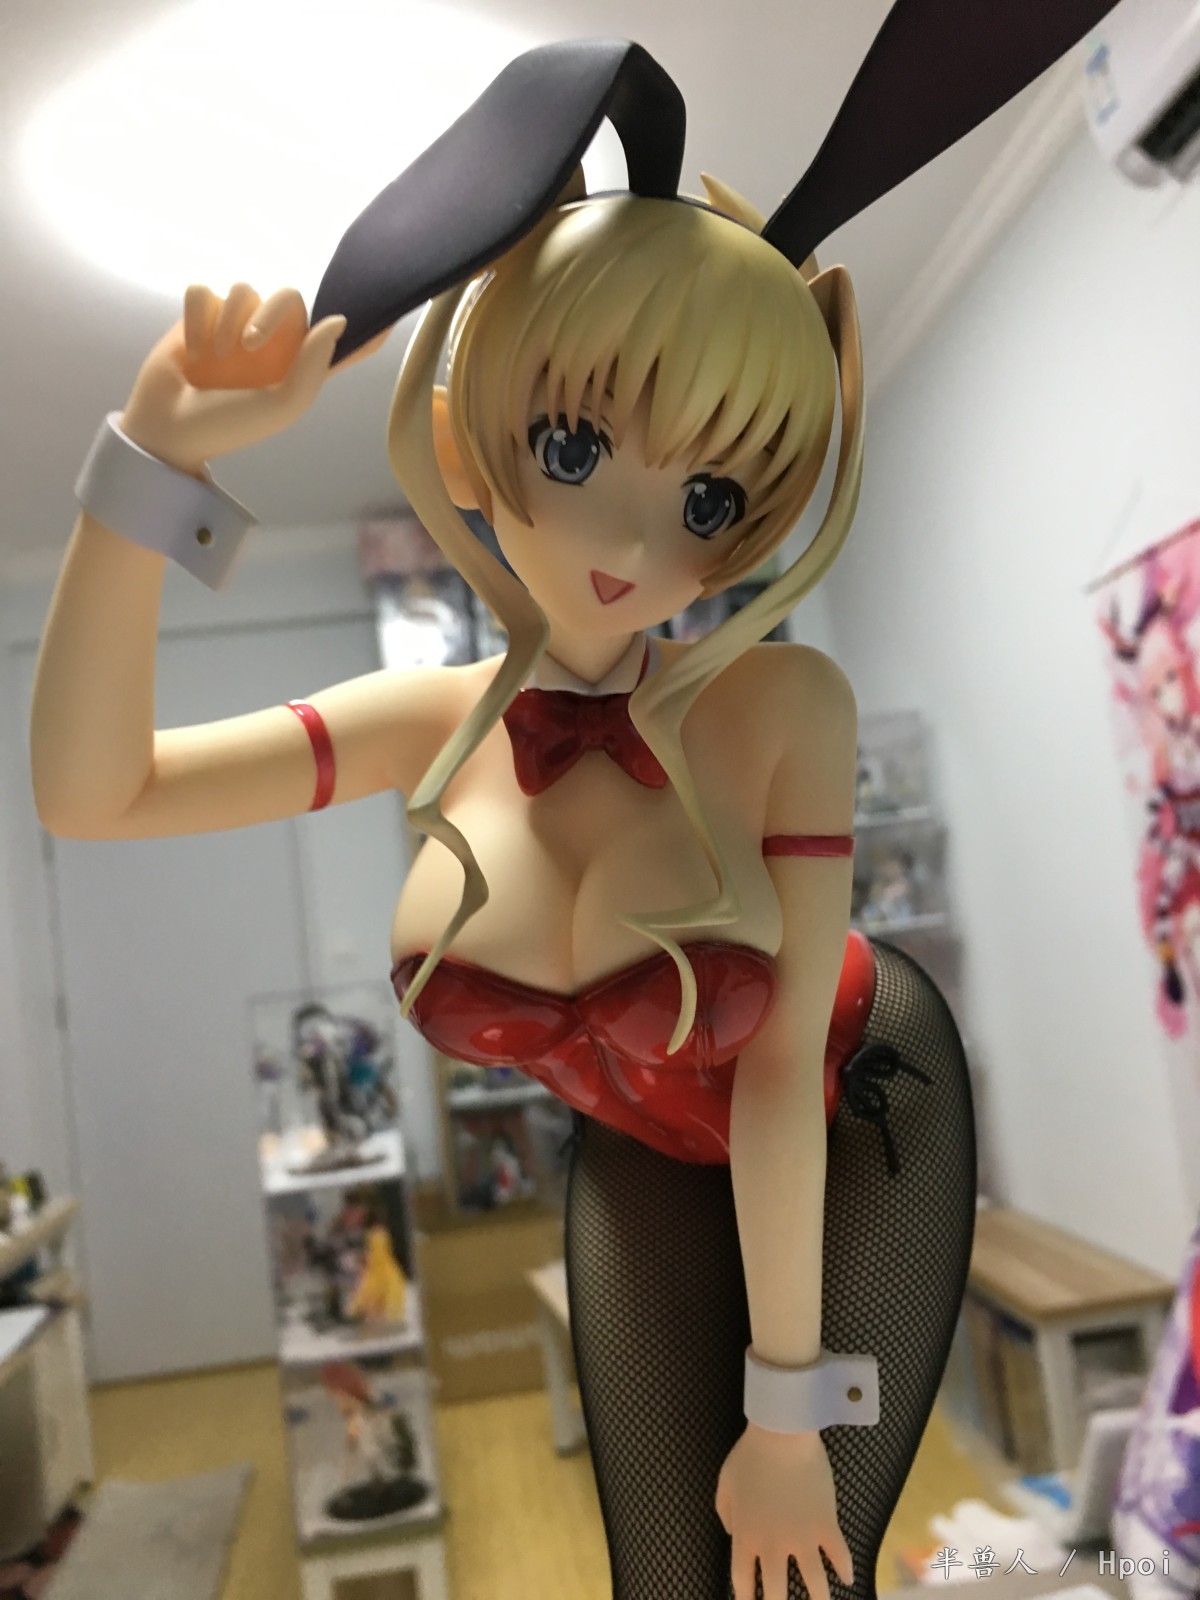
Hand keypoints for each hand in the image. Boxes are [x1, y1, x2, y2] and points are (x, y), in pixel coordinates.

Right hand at [119, 283, 347, 475]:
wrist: (169, 428)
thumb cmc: (229, 425)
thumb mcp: (282, 404)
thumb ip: (313, 365)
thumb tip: (338, 321)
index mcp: (298, 366)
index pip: (340, 344)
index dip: (366, 328)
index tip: (392, 311)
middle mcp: (271, 342)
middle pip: (287, 297)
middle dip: (271, 314)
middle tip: (251, 346)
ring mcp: (234, 326)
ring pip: (242, 290)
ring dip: (227, 324)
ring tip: (214, 360)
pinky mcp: (198, 316)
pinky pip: (204, 292)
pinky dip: (197, 319)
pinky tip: (193, 349)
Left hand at [716, 1424, 853, 1599]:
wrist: (782, 1434)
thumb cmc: (749, 1455)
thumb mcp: (725, 1486)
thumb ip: (726, 1516)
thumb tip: (734, 1535)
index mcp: (746, 1538)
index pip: (743, 1583)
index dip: (746, 1599)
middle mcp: (774, 1546)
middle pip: (777, 1594)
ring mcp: (803, 1538)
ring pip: (815, 1584)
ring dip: (819, 1599)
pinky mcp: (827, 1525)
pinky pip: (839, 1555)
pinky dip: (845, 1569)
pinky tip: (847, 1578)